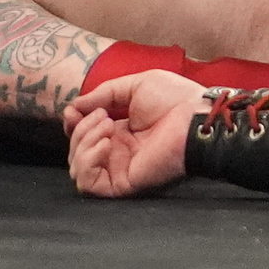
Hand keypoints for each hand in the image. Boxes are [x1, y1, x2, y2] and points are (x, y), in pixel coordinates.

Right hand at [64, 70, 204, 199]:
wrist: (196, 118)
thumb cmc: (176, 99)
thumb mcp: (136, 85)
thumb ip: (104, 94)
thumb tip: (74, 105)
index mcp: (122, 131)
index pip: (83, 135)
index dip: (73, 123)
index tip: (73, 110)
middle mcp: (118, 152)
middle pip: (76, 150)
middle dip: (79, 130)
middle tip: (101, 116)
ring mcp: (119, 169)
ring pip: (78, 168)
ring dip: (83, 142)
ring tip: (107, 126)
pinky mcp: (122, 183)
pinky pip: (88, 184)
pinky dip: (87, 161)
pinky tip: (105, 143)